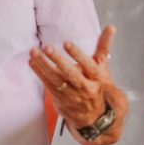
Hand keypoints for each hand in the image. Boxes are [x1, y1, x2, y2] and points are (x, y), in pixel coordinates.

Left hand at [29, 25, 127, 144]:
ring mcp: (72, 96)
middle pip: (71, 74)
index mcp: (97, 78)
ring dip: (43, 66)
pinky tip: (32, 62)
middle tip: (47, 47)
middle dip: (58, 61)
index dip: (77, 54)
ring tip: (34, 52)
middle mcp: (85, 88)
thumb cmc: (98, 85)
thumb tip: (111, 27)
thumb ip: (104, 46)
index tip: (66, 43)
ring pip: (56, 80)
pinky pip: (49, 85)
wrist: (97, 117)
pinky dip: (40, 73)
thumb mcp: (103, 67)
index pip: (88, 65)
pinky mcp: (61, 100)